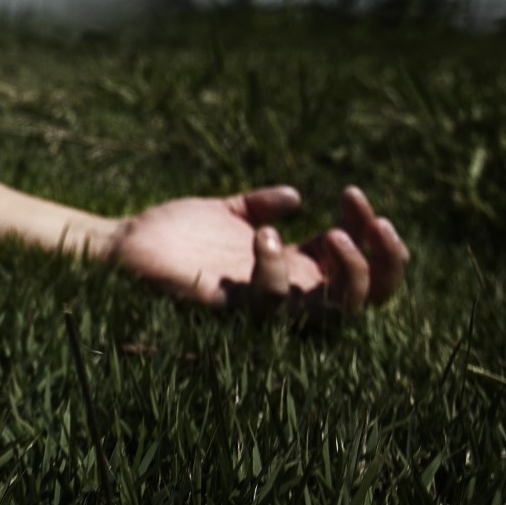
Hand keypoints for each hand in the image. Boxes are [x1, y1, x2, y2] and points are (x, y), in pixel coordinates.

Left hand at [109, 185, 407, 312]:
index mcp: (292, 267)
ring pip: (336, 310)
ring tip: (332, 234)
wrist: (118, 246)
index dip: (369, 233)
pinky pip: (273, 303)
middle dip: (387, 263)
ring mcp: (263, 304)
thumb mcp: (226, 212)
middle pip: (369, 298)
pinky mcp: (231, 309)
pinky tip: (265, 235)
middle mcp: (287, 291)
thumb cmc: (170, 233)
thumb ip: (261, 205)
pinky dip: (278, 269)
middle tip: (376, 222)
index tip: (350, 194)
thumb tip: (298, 196)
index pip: (358, 262)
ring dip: (349, 272)